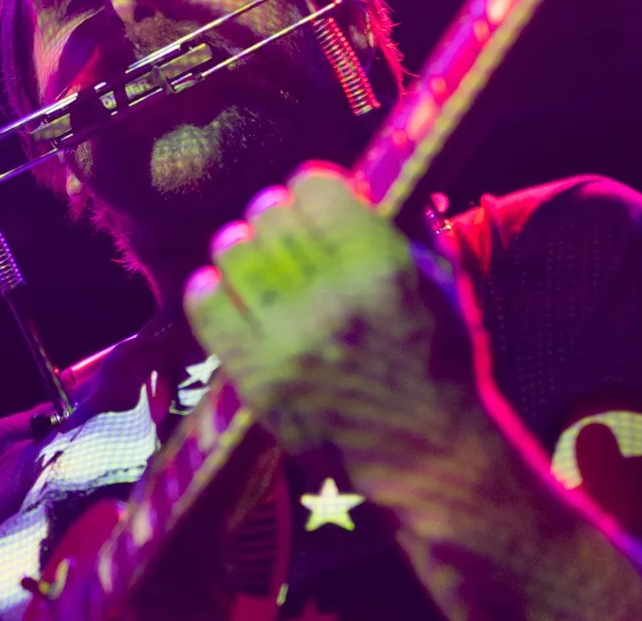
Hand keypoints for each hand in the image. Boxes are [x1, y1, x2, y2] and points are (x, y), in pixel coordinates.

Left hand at [183, 163, 481, 484]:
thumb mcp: (435, 285)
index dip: (311, 190)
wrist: (423, 452)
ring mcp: (289, 340)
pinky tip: (225, 291)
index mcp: (382, 269)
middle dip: (275, 218)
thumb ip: (387, 234)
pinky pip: (206, 306)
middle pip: (268, 214)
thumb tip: (341, 189)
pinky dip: (209, 290)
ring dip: (241, 250)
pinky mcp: (256, 376)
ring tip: (254, 264)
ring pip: (232, 252)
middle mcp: (332, 298)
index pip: (313, 187)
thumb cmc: (434, 363)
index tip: (313, 203)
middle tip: (282, 236)